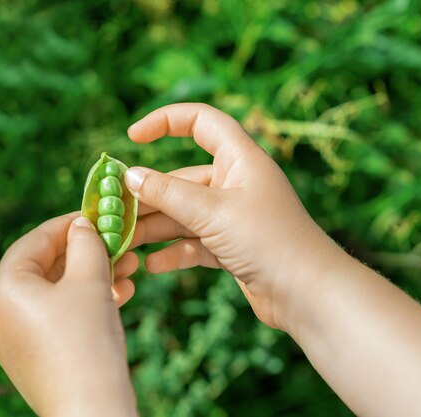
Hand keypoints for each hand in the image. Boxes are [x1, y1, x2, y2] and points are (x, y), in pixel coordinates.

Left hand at [0, 213, 138, 416]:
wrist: (90, 409)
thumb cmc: (86, 339)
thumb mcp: (90, 279)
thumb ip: (86, 243)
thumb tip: (82, 226)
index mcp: (4, 286)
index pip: (37, 239)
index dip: (71, 224)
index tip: (99, 215)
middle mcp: (0, 309)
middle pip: (48, 266)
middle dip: (89, 254)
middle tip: (121, 244)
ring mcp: (15, 334)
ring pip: (58, 292)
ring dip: (94, 277)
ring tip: (129, 269)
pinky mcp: (33, 353)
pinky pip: (58, 315)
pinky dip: (86, 302)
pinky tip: (121, 295)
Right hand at [124, 103, 344, 329]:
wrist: (306, 293)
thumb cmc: (267, 240)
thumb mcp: (211, 212)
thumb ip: (168, 193)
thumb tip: (130, 176)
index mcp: (240, 158)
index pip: (201, 122)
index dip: (166, 121)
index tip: (133, 136)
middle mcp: (236, 183)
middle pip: (183, 180)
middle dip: (150, 196)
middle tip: (114, 212)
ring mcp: (234, 217)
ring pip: (186, 214)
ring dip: (156, 228)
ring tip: (124, 243)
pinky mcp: (233, 247)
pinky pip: (196, 243)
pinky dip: (176, 252)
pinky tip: (153, 266)